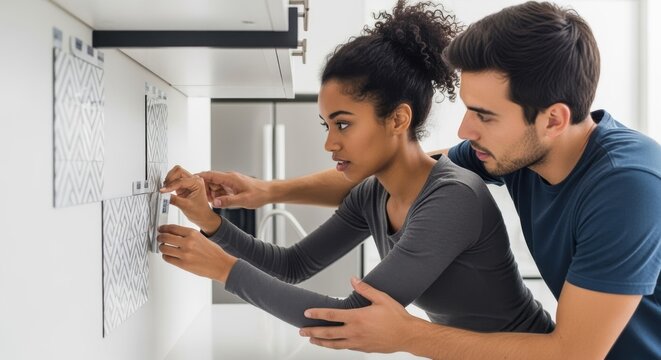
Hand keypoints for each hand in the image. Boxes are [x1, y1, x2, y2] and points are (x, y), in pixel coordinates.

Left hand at [158, 224, 236, 281]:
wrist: (220, 264)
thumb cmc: (212, 252)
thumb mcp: (201, 238)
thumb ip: (187, 235)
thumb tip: (172, 234)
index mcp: (192, 233)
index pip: (172, 228)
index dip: (163, 228)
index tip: (160, 229)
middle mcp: (188, 242)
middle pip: (165, 237)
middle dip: (160, 237)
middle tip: (159, 238)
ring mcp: (185, 254)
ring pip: (164, 248)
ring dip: (162, 247)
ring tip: (164, 248)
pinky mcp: (183, 264)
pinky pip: (167, 258)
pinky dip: (166, 256)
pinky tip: (169, 255)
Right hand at [161, 166, 219, 233]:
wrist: (203, 216)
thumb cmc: (199, 211)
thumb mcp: (185, 206)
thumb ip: (174, 199)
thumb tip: (163, 195)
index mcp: (197, 183)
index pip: (181, 180)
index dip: (171, 186)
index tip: (163, 191)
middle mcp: (194, 180)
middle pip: (178, 171)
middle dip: (170, 178)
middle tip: (164, 188)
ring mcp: (189, 181)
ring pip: (176, 173)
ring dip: (169, 180)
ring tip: (165, 190)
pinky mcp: (184, 185)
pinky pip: (174, 180)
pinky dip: (169, 184)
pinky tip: (167, 190)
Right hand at [196, 170, 269, 208]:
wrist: (269, 192)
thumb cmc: (259, 194)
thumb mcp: (243, 200)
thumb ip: (228, 201)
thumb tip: (215, 203)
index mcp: (230, 178)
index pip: (210, 175)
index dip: (198, 177)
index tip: (188, 182)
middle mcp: (228, 178)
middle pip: (210, 180)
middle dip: (203, 188)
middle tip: (199, 198)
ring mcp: (230, 182)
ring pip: (214, 185)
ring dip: (210, 193)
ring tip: (210, 202)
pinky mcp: (232, 186)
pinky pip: (220, 189)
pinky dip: (217, 195)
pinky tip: (218, 202)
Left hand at [299, 278, 421, 353]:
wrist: (408, 336)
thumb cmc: (397, 317)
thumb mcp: (382, 298)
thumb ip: (365, 289)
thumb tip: (353, 279)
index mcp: (358, 318)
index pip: (332, 315)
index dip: (318, 313)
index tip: (307, 313)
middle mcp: (356, 332)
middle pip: (329, 332)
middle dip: (313, 331)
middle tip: (302, 330)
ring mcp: (359, 342)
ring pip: (335, 344)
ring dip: (321, 342)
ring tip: (312, 339)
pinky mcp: (364, 349)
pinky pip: (346, 348)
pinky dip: (335, 346)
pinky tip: (332, 344)